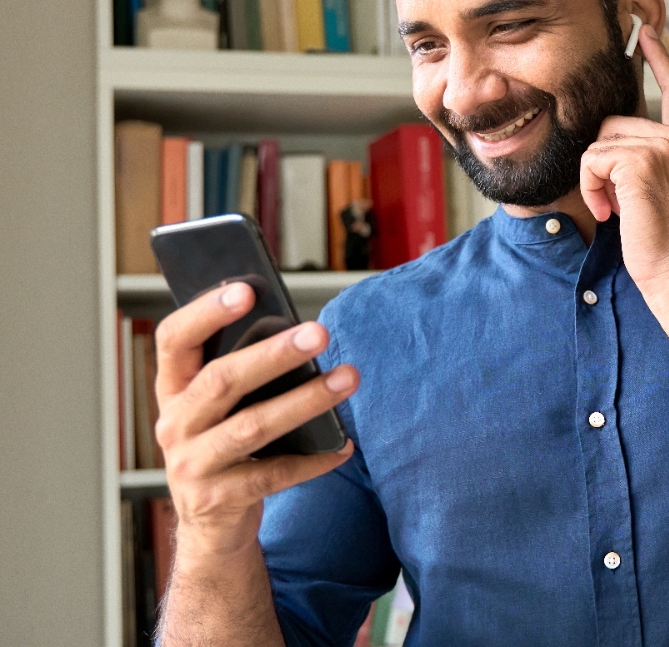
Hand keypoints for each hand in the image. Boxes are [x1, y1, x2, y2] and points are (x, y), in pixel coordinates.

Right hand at [152, 282, 357, 557]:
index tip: (246, 289)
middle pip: (221, 380)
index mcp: (173, 389)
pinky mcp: (217, 499)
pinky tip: (344, 445)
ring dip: (306, 400)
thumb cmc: (227, 445)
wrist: (212, 525)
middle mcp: (174, 424)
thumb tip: (298, 331)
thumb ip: (242, 370)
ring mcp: (191, 465)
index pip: (174, 340)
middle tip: (320, 332)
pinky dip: (313, 459)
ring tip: (349, 378)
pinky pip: (273, 474)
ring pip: (252, 427)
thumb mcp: (222, 407)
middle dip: (273, 354)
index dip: (205, 312)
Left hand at [580, 25, 668, 293]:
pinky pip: (591, 159)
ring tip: (617, 208)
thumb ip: (645, 155)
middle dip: (601, 161)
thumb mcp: (659, 186)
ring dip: (595, 180)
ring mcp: (663, 146)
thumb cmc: (662, 237)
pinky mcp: (640, 161)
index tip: (649, 33)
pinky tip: (610, 211)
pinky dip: (590, 188)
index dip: (661, 60)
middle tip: (619, 200)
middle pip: (614, 122)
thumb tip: (610, 134)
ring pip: (599, 143)